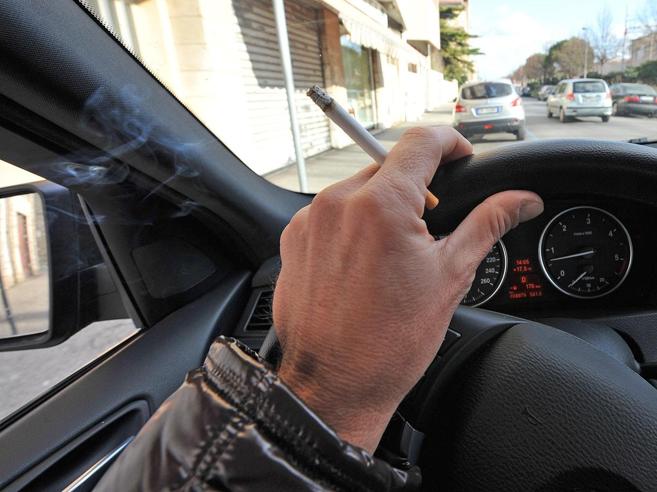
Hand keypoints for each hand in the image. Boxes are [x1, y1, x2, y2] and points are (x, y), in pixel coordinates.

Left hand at [274, 127, 543, 452]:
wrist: (333, 385)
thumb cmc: (388, 343)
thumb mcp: (450, 277)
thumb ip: (487, 224)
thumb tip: (522, 200)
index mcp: (382, 205)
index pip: (421, 140)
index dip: (450, 141)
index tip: (459, 155)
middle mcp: (337, 204)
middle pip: (388, 166)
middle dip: (416, 186)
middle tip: (431, 225)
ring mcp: (309, 222)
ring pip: (357, 190)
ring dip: (381, 207)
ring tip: (392, 255)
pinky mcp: (292, 240)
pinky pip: (329, 214)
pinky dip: (351, 226)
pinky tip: (362, 265)